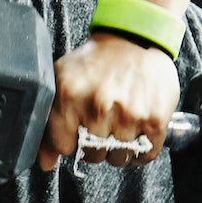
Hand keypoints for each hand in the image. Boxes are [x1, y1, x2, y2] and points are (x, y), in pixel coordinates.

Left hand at [38, 32, 180, 172]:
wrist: (136, 38)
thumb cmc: (96, 63)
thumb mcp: (62, 82)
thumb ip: (49, 122)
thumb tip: (47, 164)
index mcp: (69, 96)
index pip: (65, 146)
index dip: (72, 141)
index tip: (79, 129)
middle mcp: (98, 107)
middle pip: (93, 155)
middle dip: (96, 144)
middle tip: (104, 122)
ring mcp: (128, 114)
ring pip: (118, 158)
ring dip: (120, 148)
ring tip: (122, 123)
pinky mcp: (155, 120)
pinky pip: (145, 155)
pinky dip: (142, 150)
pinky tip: (138, 131)